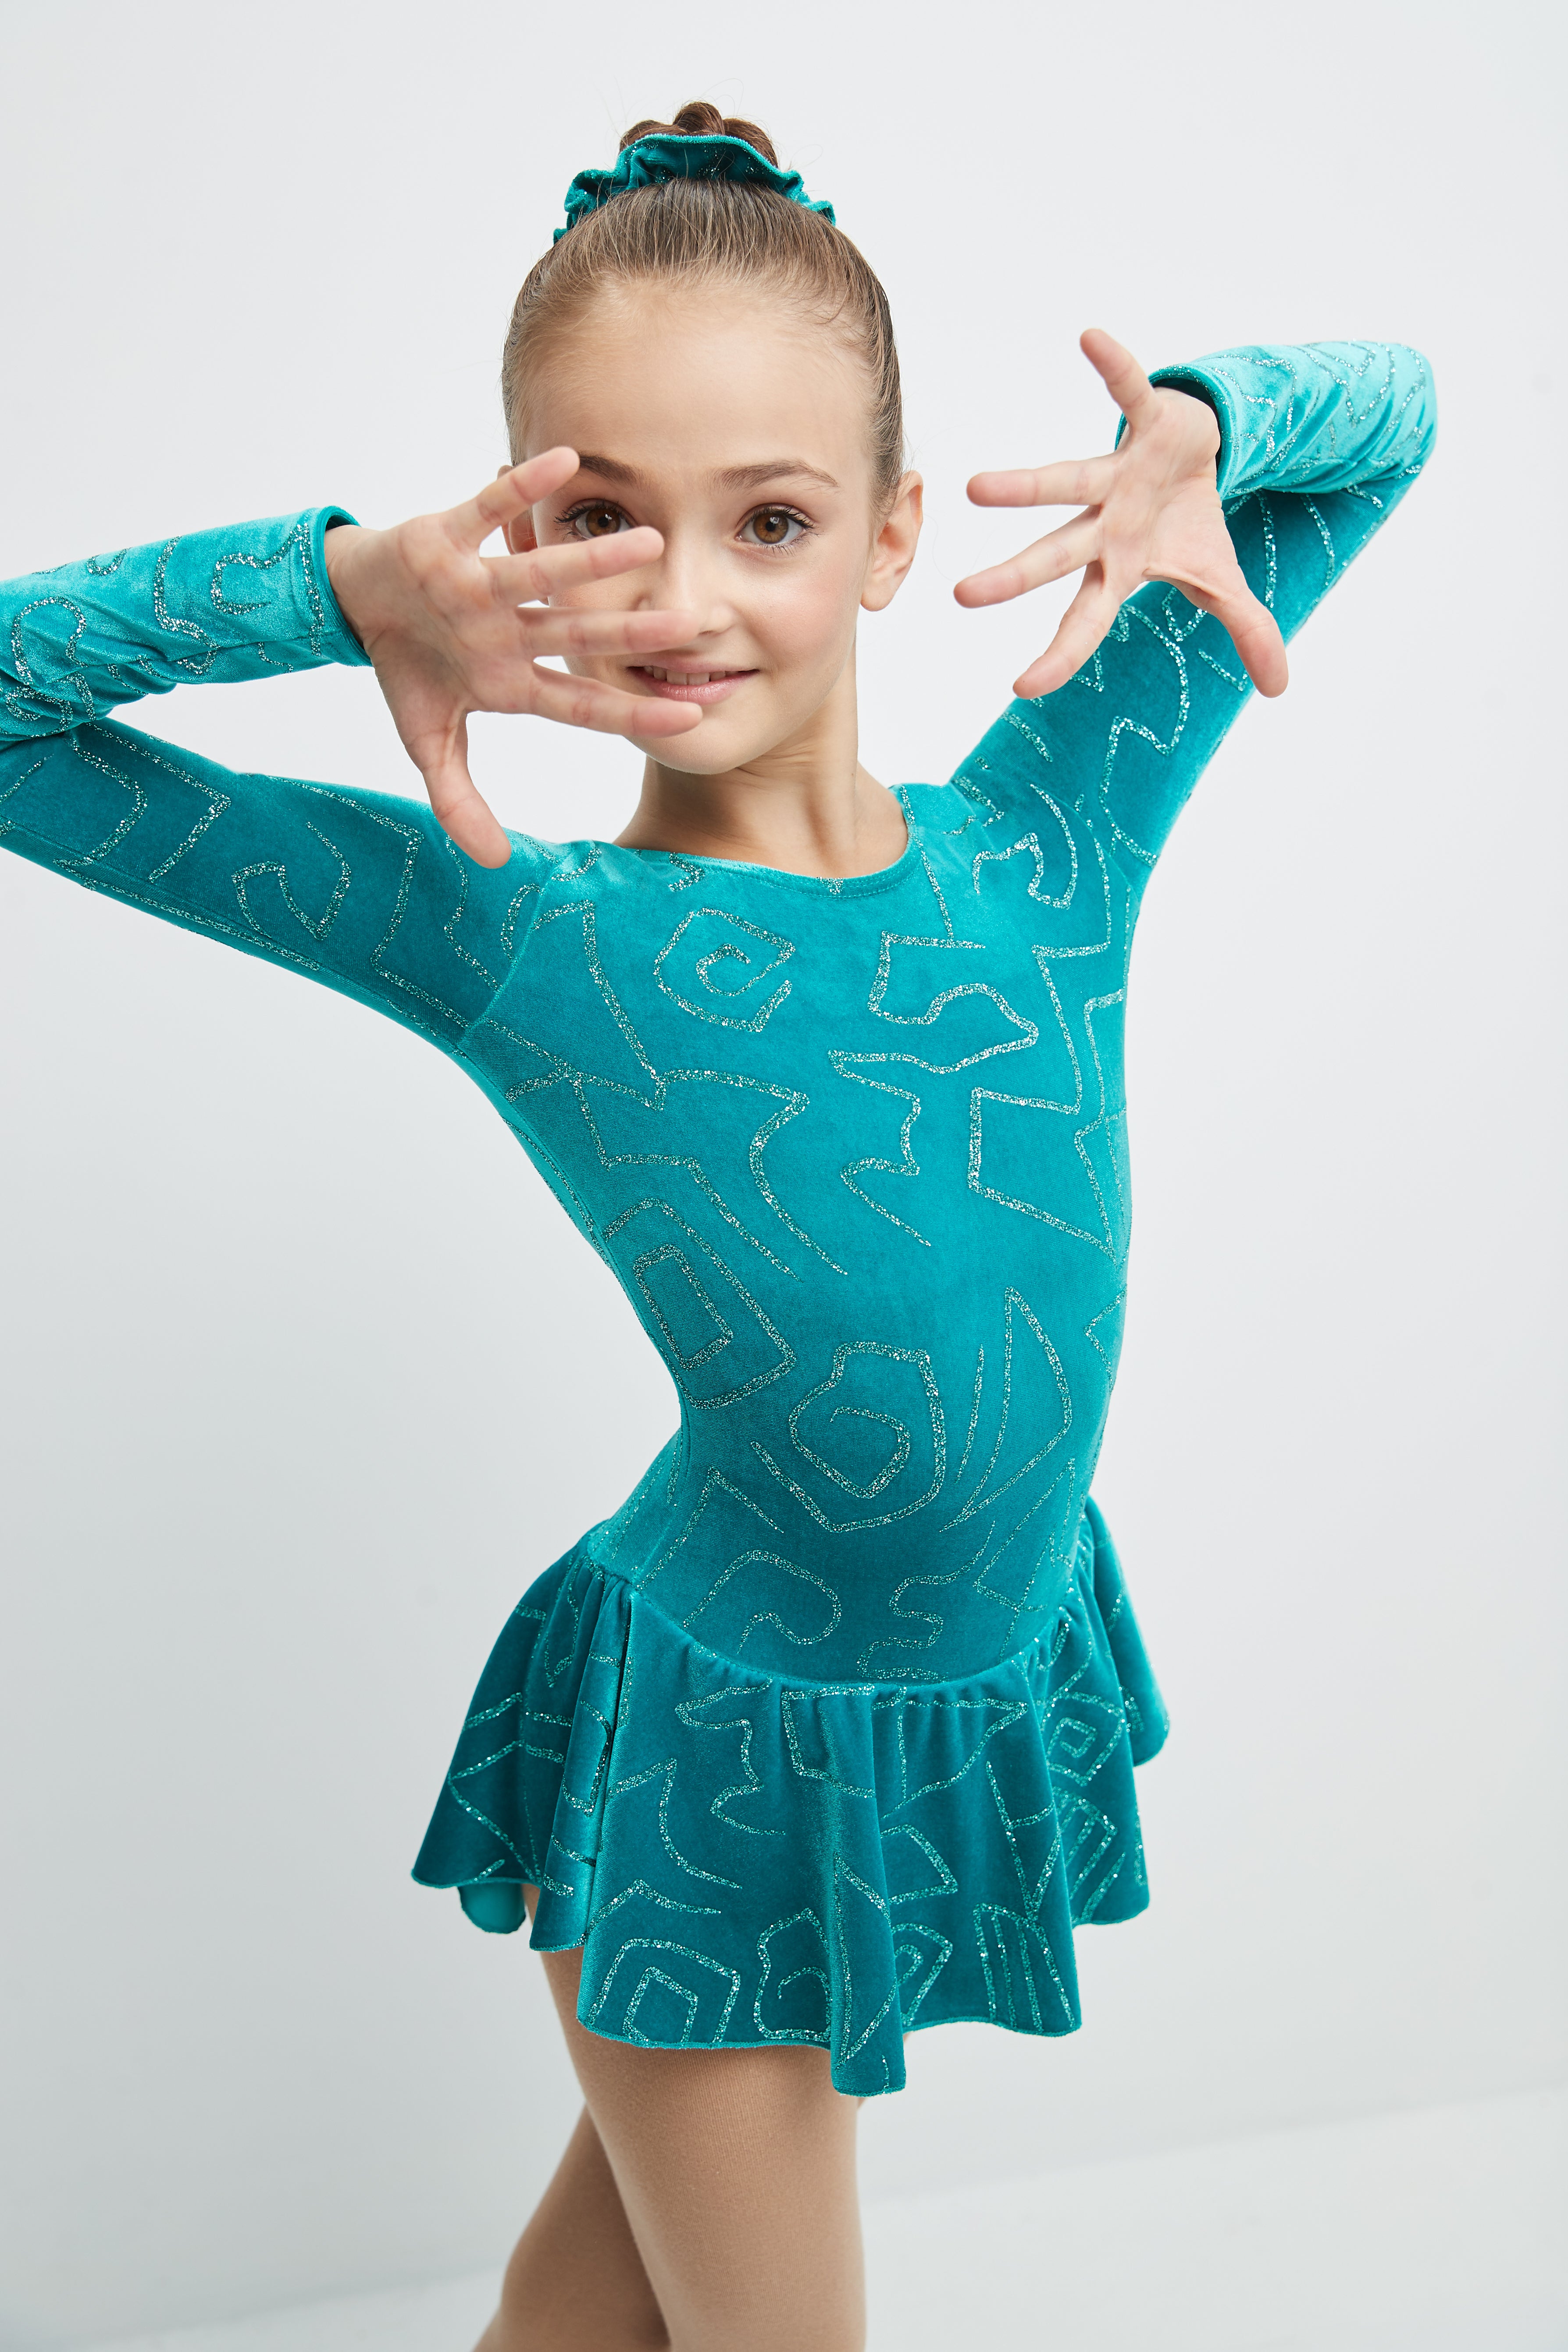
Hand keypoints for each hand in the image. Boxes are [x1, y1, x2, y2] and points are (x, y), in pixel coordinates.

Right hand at [322, 449, 699, 866]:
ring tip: (648, 542)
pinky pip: (488, 507)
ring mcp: (481, 584)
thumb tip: (493, 864)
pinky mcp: (445, 538)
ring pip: (543, 573)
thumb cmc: (409, 667)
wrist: (358, 603)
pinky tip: (564, 460)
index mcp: (513, 678)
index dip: (633, 713)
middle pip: (579, 634)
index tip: (692, 718)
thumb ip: (459, 801)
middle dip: (633, 634)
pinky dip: (520, 486)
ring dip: (590, 561)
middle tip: (697, 627)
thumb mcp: (427, 743)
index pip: (583, 702)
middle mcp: (509, 630)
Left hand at [955, 329, 1287, 700]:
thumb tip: (1279, 688)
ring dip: (1023, 488)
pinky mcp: (1144, 422)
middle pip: (1055, 557)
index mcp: (1118, 567)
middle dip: (1013, 578)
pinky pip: (1128, 391)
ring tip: (975, 489)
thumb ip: (1246, 632)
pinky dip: (1115, 366)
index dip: (1059, 655)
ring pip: (1064, 483)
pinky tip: (1091, 338)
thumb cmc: (1186, 522)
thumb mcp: (1221, 580)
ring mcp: (1117, 475)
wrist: (1203, 453)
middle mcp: (1104, 524)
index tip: (1022, 687)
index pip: (1084, 621)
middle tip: (963, 595)